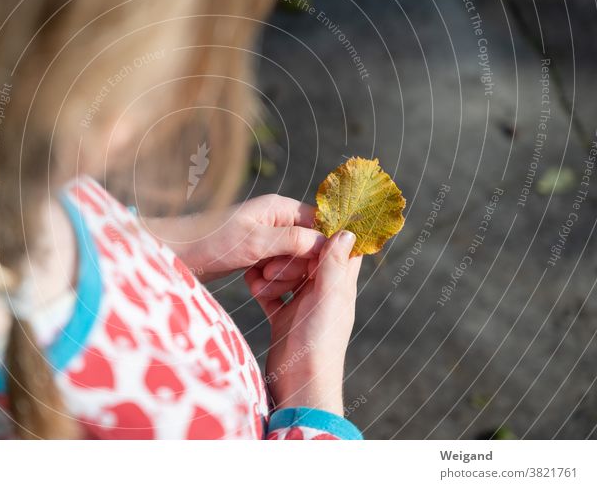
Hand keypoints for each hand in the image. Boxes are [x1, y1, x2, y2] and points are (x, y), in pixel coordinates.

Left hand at [144, 194, 326, 282]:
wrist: (178, 253)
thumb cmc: (213, 241)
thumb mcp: (256, 242)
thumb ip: (293, 241)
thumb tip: (328, 242)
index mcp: (280, 208)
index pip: (320, 225)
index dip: (321, 249)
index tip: (313, 269)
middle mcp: (277, 220)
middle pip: (309, 247)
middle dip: (295, 266)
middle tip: (269, 274)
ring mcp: (268, 238)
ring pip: (294, 262)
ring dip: (281, 277)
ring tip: (258, 281)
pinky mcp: (258, 255)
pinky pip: (278, 270)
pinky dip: (270, 280)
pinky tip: (253, 284)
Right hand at [245, 230, 360, 415]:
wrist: (299, 385)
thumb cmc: (318, 344)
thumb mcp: (328, 299)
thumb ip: (334, 265)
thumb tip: (347, 230)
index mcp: (340, 286)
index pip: (342, 249)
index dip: (331, 229)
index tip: (313, 211)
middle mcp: (323, 294)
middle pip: (310, 259)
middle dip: (293, 248)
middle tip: (276, 244)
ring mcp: (303, 307)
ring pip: (289, 275)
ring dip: (275, 268)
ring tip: (261, 266)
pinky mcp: (284, 319)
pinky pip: (272, 295)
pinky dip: (262, 288)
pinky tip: (251, 283)